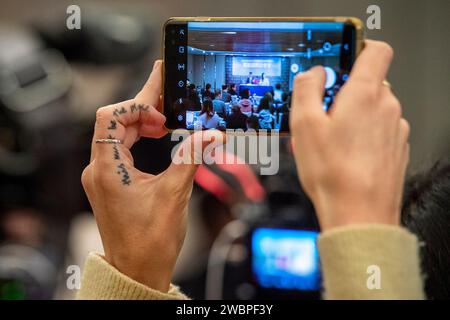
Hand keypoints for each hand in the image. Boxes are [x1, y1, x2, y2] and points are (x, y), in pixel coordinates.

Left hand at [81, 60, 223, 291]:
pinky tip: (157, 136)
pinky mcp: (111, 182)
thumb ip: (191, 156)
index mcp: (108, 169)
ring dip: (141, 123)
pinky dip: (138, 138)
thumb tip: (210, 132)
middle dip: (142, 108)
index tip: (161, 107)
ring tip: (167, 119)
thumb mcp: (176, 193)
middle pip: (114, 122)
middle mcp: (99, 169)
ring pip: (116, 134)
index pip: (110, 117)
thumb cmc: (151, 241)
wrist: (138, 270)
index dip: (136, 105)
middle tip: (168, 96)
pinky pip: (120, 149)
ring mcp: (103, 176)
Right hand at [290, 40, 409, 230]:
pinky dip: (363, 136)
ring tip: (330, 141)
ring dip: (353, 117)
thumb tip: (312, 75)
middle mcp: (387, 108)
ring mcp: (396, 129)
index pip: (376, 50)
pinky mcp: (396, 149)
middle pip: (369, 83)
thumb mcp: (304, 125)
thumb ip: (307, 89)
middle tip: (322, 115)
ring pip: (373, 109)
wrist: (359, 214)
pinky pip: (379, 131)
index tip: (340, 63)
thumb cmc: (334, 174)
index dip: (358, 49)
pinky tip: (344, 156)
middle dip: (344, 93)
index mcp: (365, 94)